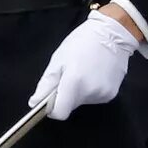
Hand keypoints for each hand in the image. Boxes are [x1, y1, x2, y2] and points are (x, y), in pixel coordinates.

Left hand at [29, 7, 144, 121]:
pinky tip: (95, 74)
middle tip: (69, 75)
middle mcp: (90, 93)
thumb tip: (34, 103)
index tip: (52, 98)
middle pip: (70, 106)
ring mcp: (103, 95)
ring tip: (85, 71)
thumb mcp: (58, 59)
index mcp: (74, 83)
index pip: (60, 113)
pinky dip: (91, 90)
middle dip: (66, 95)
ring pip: (83, 101)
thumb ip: (46, 84)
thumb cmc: (82, 42)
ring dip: (80, 91)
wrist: (113, 34)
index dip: (52, 108)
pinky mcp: (113, 94)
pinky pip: (95, 97)